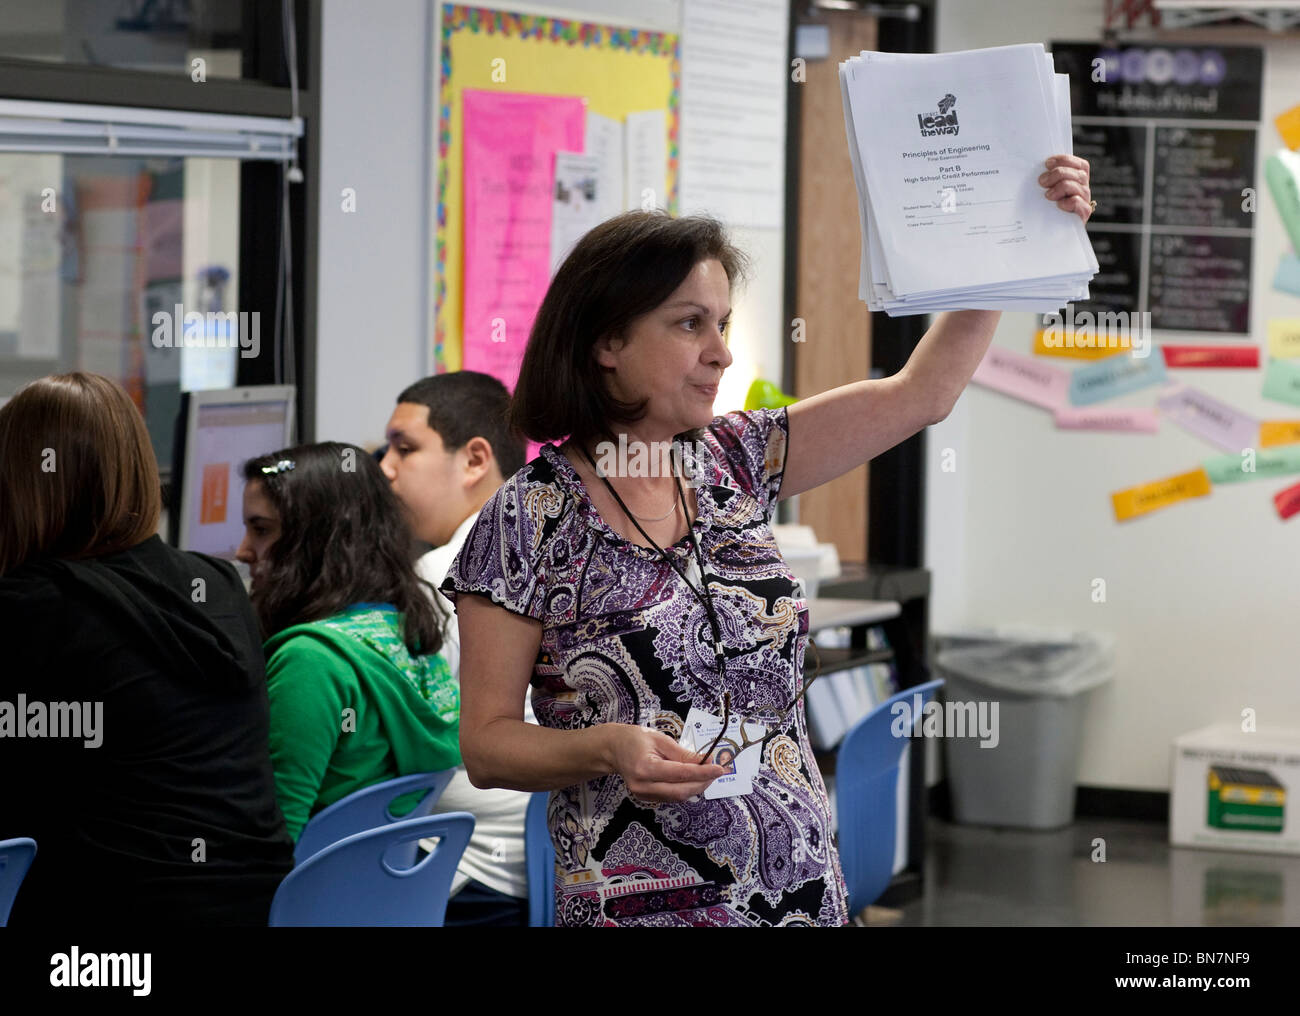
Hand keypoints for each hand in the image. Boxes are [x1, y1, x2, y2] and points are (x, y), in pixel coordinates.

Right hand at [606, 724, 726, 802]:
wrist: (613, 749)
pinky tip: (692, 778)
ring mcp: (643, 795)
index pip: (680, 774)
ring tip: (707, 773)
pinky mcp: (646, 799)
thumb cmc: (636, 739)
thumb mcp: (661, 740)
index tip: (719, 768)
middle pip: (681, 791)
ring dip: (696, 787)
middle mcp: (643, 786)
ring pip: (678, 797)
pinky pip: (671, 797)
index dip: (703, 772)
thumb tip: (706, 761)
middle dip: (703, 782)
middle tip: (716, 771)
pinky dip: (685, 789)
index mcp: (645, 768)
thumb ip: (683, 753)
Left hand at [1038, 154, 1092, 223]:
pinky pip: (1077, 202)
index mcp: (1078, 179)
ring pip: (1075, 186)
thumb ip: (1048, 180)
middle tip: (1042, 182)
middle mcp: (1084, 187)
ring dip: (1059, 188)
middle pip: (1076, 173)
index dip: (1063, 160)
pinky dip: (1067, 202)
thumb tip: (1037, 173)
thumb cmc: (1048, 209)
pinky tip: (1058, 205)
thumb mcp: (1048, 190)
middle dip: (1057, 174)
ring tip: (1048, 196)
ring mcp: (1085, 200)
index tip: (1047, 164)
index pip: (1078, 164)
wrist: (1052, 234)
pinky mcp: (1084, 213)